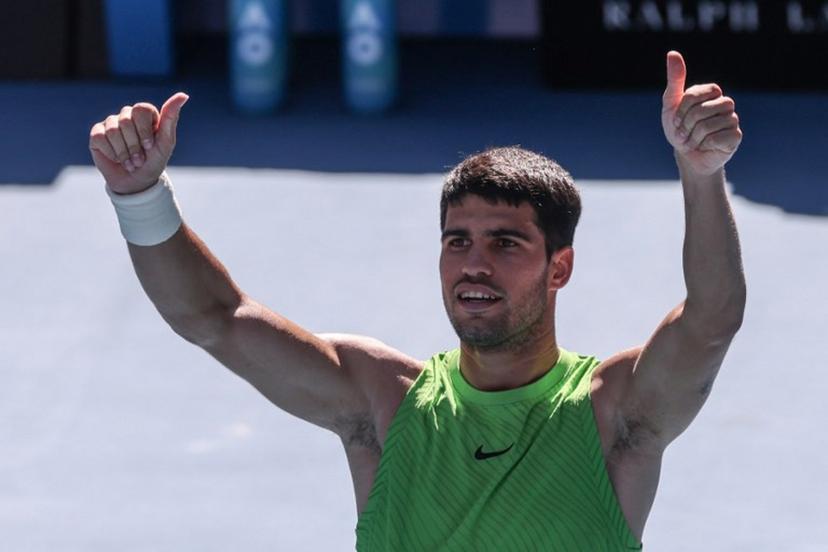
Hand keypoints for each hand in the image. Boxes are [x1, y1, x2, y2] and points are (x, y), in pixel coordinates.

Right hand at [89, 92, 188, 193]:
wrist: (137, 181)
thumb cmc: (154, 161)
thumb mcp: (166, 142)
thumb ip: (171, 117)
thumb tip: (183, 95)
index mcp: (145, 114)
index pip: (141, 109)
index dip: (144, 130)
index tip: (150, 146)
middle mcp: (127, 115)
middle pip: (126, 121)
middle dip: (134, 145)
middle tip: (140, 159)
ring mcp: (110, 123)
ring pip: (112, 130)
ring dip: (124, 152)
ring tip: (131, 162)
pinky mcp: (97, 134)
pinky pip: (100, 138)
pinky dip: (111, 153)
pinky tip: (117, 159)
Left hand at [661, 52, 741, 176]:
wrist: (688, 155)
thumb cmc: (679, 128)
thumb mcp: (671, 104)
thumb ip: (675, 79)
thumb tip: (672, 53)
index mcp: (711, 92)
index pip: (692, 96)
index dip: (680, 112)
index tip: (676, 121)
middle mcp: (725, 103)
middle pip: (700, 111)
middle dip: (685, 126)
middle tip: (684, 134)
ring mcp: (732, 119)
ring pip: (708, 125)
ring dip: (693, 137)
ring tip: (693, 141)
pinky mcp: (736, 136)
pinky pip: (717, 138)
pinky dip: (704, 145)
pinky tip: (706, 146)